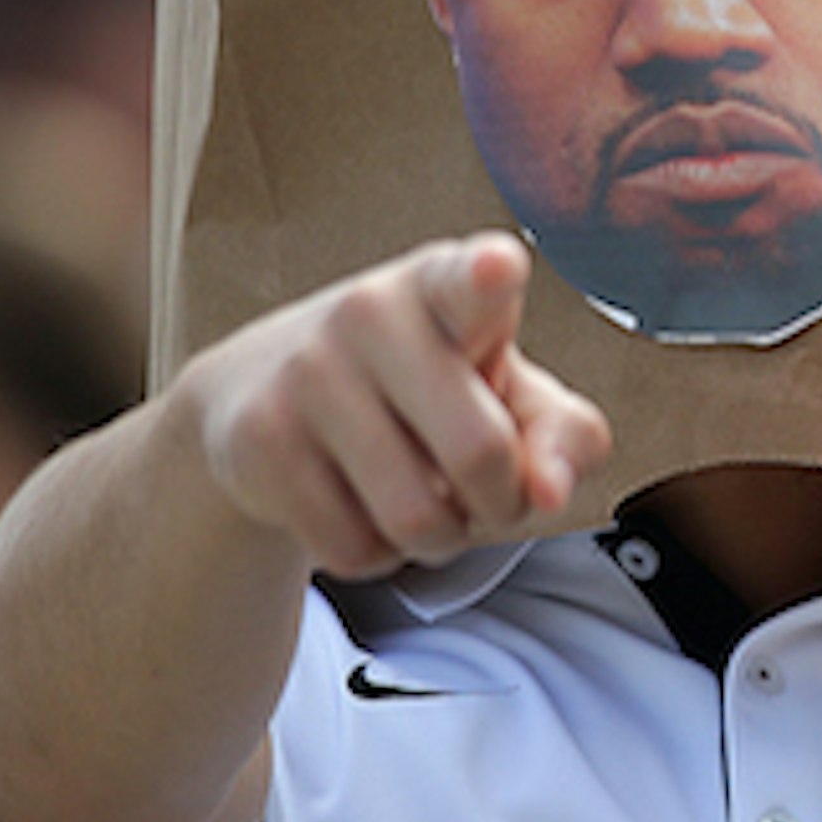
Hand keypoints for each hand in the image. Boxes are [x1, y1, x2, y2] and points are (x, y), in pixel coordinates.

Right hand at [176, 234, 611, 578]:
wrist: (262, 389)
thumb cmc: (423, 386)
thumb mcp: (507, 393)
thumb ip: (563, 437)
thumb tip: (549, 494)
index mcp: (448, 284)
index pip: (472, 278)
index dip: (490, 275)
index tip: (498, 267)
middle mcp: (373, 312)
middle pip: (480, 453)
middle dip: (500, 504)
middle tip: (484, 490)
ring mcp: (308, 373)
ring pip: (415, 519)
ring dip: (438, 538)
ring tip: (421, 494)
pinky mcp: (258, 439)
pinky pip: (353, 549)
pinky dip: (377, 554)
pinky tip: (362, 507)